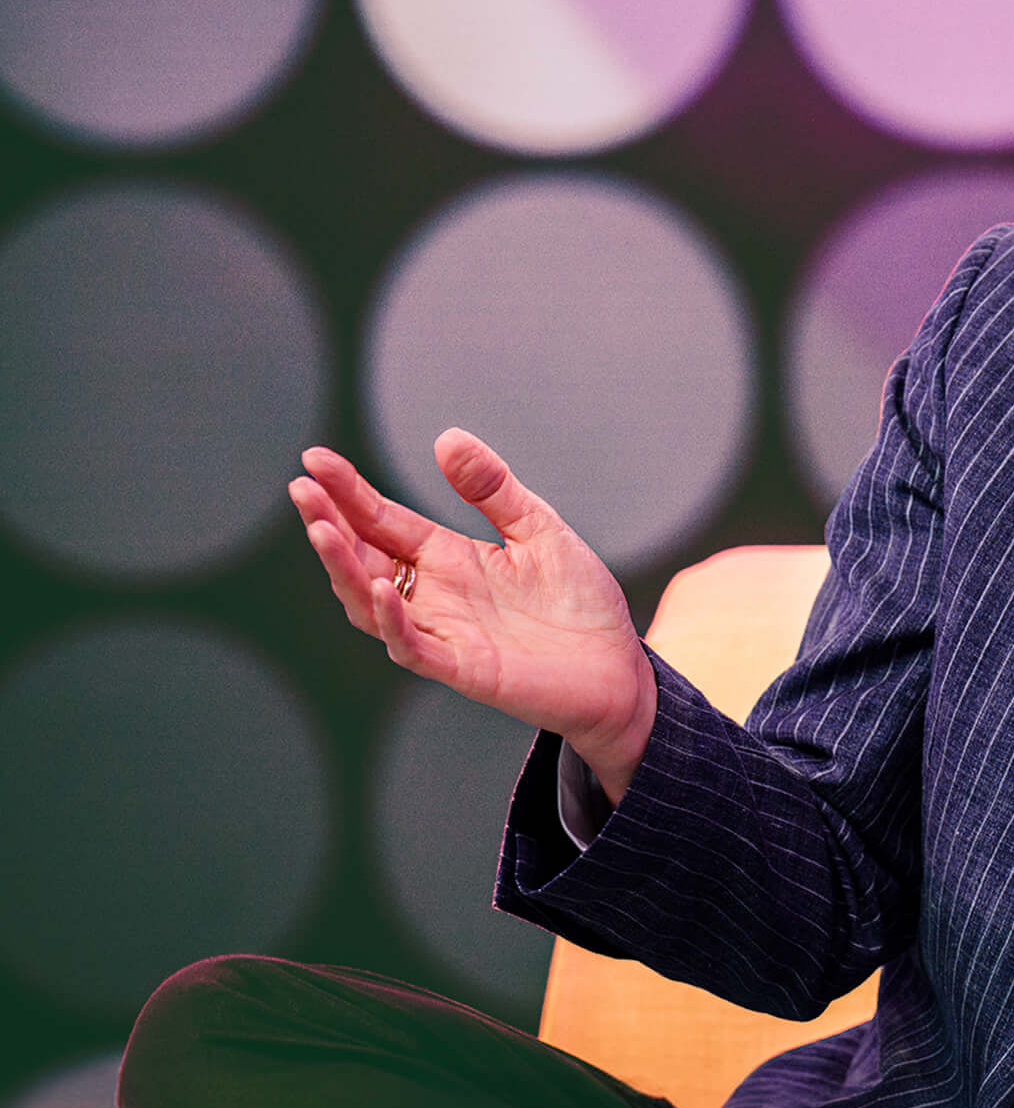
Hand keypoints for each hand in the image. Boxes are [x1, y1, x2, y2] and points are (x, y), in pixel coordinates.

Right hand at [290, 432, 656, 801]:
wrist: (619, 669)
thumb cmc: (579, 604)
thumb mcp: (539, 530)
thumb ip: (493, 490)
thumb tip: (445, 437)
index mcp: (448, 558)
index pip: (383, 520)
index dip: (348, 491)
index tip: (314, 457)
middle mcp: (435, 595)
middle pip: (363, 557)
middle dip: (329, 523)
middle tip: (302, 487)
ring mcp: (444, 633)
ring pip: (371, 603)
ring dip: (344, 569)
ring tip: (322, 529)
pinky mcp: (464, 668)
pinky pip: (413, 646)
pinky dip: (392, 619)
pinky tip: (381, 586)